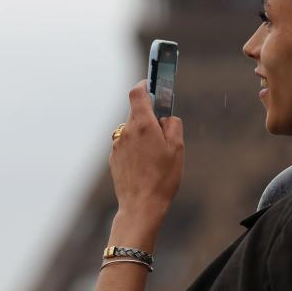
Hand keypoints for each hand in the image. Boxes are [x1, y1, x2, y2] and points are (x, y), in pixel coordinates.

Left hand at [109, 79, 184, 217]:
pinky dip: (136, 149)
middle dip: (150, 116)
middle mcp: (126, 132)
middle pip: (136, 113)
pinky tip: (146, 166)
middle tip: (164, 129)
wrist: (141, 206)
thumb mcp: (177, 148)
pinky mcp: (114, 159)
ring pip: (132, 131)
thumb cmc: (162, 177)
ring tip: (156, 155)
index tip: (152, 85)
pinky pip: (126, 146)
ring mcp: (117, 146)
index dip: (145, 84)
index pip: (137, 92)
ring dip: (143, 135)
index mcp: (142, 124)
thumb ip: (173, 125)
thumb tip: (166, 117)